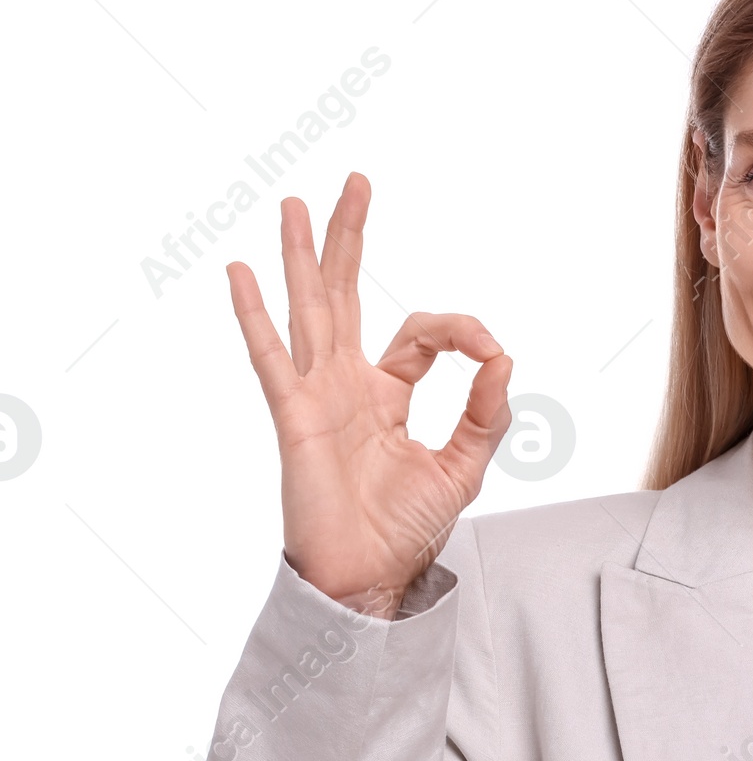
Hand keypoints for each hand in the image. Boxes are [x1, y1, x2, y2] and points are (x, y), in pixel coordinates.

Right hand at [225, 172, 512, 617]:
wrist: (369, 578)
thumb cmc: (405, 531)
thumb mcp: (463, 466)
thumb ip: (485, 413)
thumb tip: (505, 358)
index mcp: (388, 396)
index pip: (423, 338)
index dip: (462, 333)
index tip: (492, 350)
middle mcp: (348, 386)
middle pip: (348, 296)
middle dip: (351, 239)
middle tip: (356, 182)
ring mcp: (317, 397)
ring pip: (311, 310)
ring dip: (302, 256)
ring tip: (294, 203)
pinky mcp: (296, 418)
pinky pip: (272, 359)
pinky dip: (255, 315)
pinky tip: (241, 272)